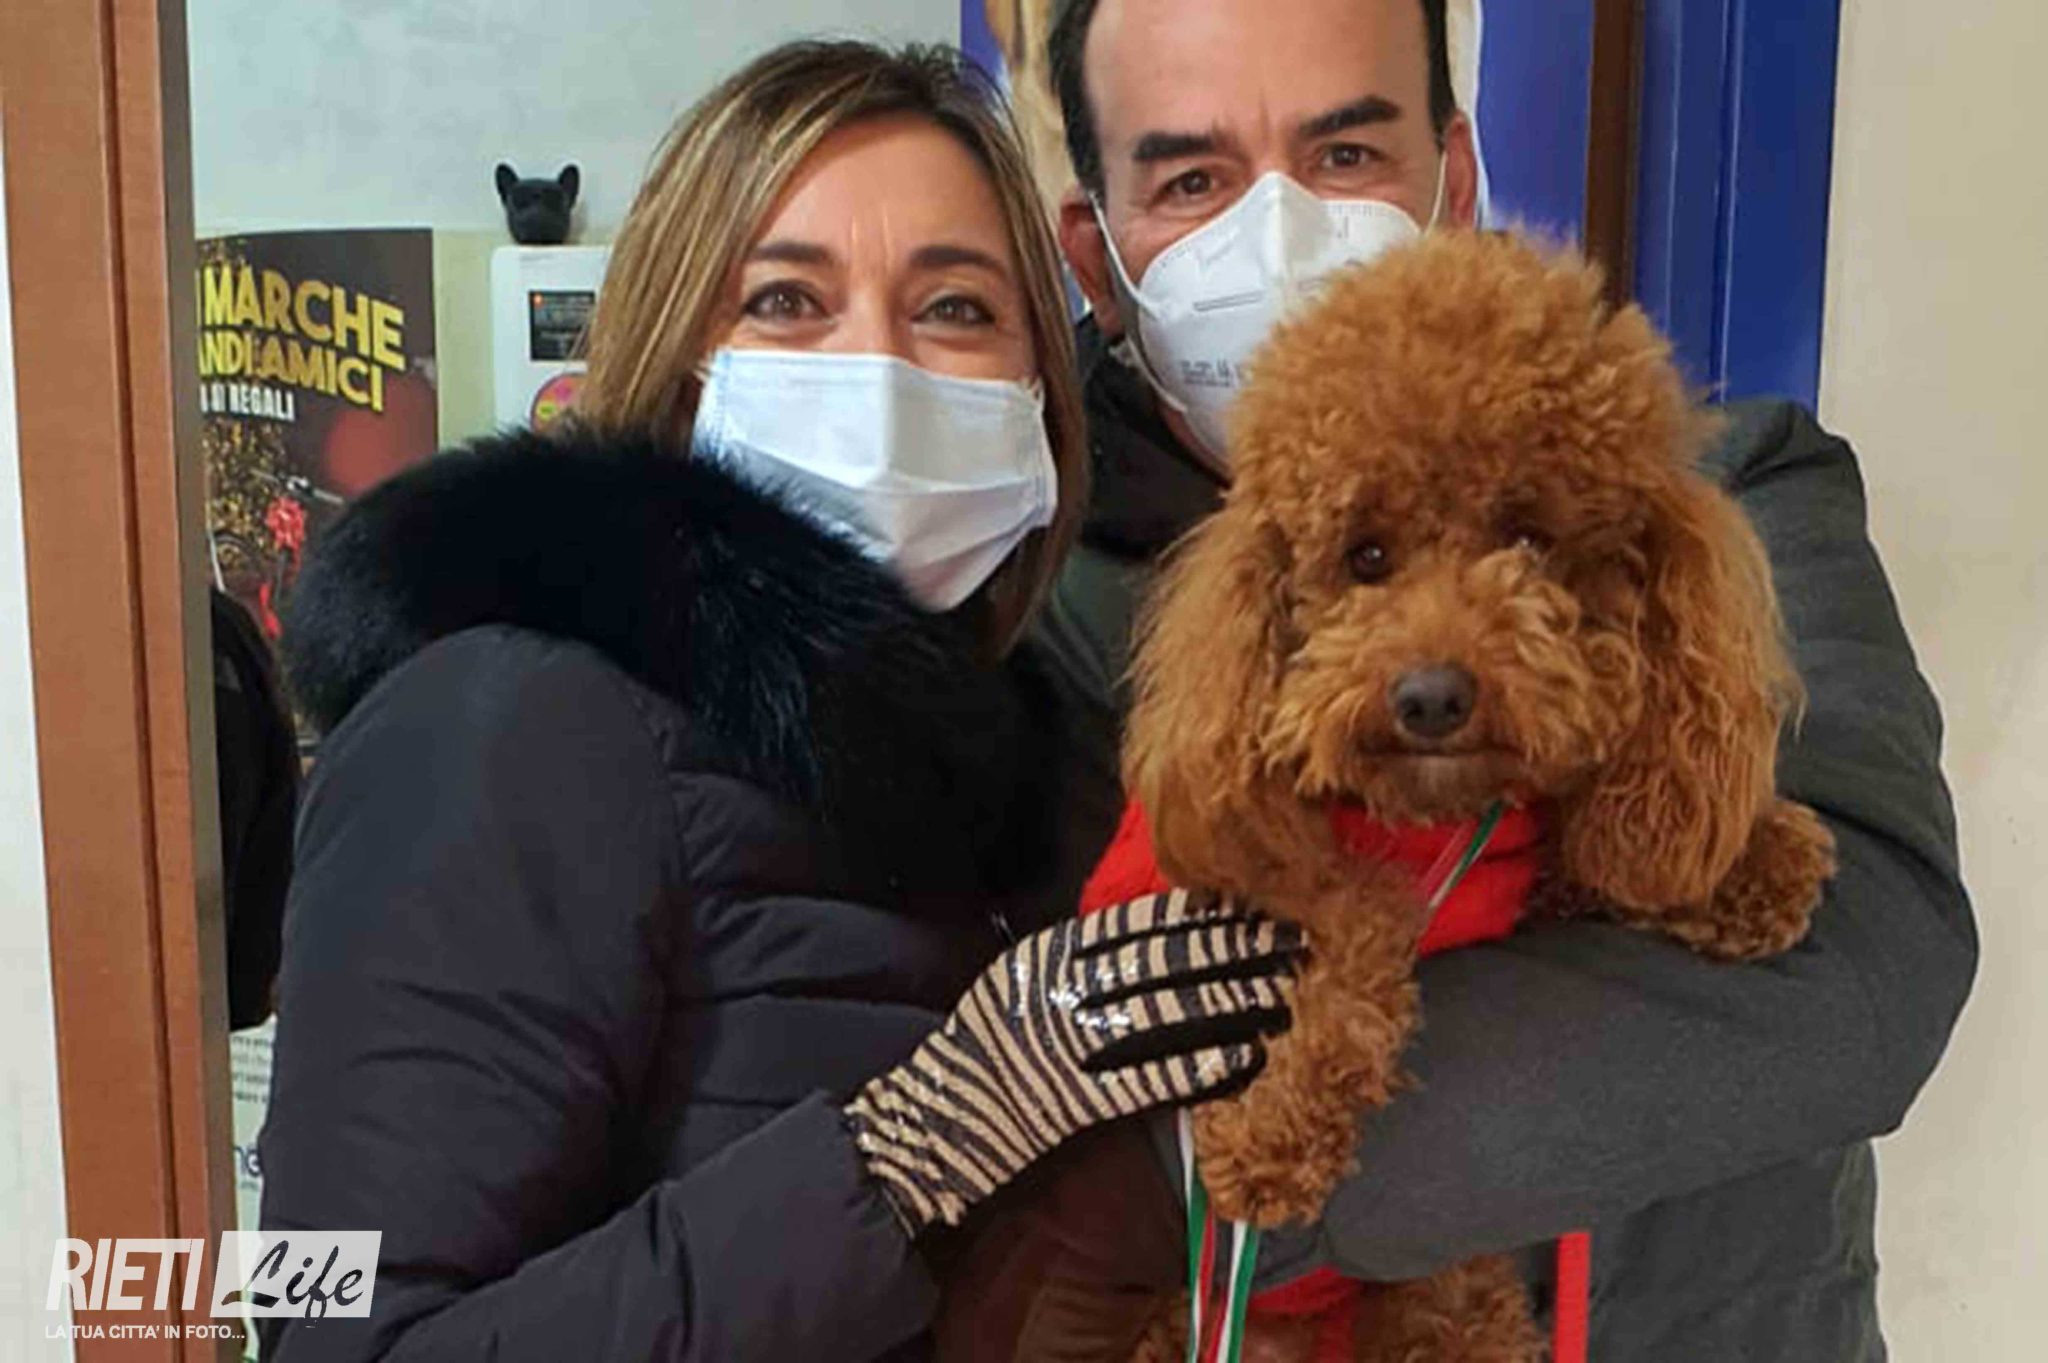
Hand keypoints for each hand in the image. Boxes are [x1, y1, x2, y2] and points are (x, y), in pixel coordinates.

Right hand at [843, 890, 1298, 1234]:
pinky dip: (1200, 1064)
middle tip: (1295, 944)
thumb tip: (1163, 936)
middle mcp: (1057, 988)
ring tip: (1287, 997)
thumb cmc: (987, 1052)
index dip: (1207, 914)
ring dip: (1234, 1003)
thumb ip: (1083, 961)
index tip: (1260, 907)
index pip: (1141, 925)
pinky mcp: (1072, 1097)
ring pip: (1166, 1012)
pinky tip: (1246, 1056)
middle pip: (1165, 961)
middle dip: (1237, 951)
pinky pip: (1148, 1075)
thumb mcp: (1024, 983)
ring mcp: (1064, 1042)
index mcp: (1048, 954)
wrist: (934, 1119)